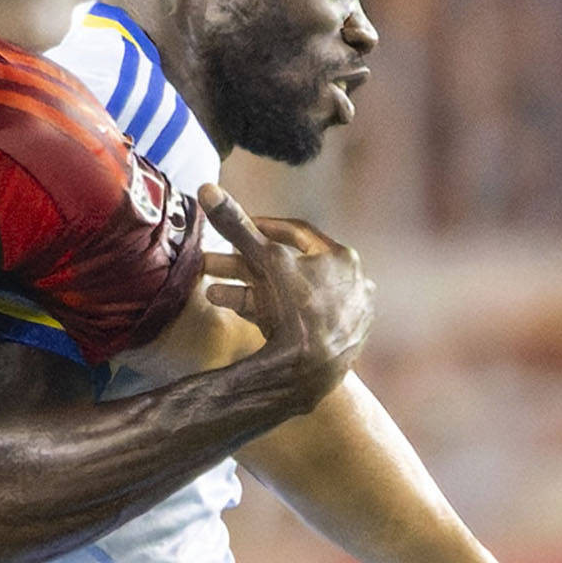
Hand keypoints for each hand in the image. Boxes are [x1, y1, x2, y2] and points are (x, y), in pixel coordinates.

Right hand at [197, 186, 372, 412]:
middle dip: (248, 267)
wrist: (310, 375)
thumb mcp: (263, 262)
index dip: (262, 228)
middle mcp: (354, 284)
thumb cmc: (292, 311)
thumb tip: (207, 188)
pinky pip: (304, 323)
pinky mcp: (344, 345)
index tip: (239, 230)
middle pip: (291, 268)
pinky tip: (248, 318)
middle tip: (217, 266)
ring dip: (253, 293)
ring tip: (216, 295)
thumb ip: (237, 227)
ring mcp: (350, 317)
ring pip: (293, 297)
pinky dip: (274, 318)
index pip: (297, 233)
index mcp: (342, 258)